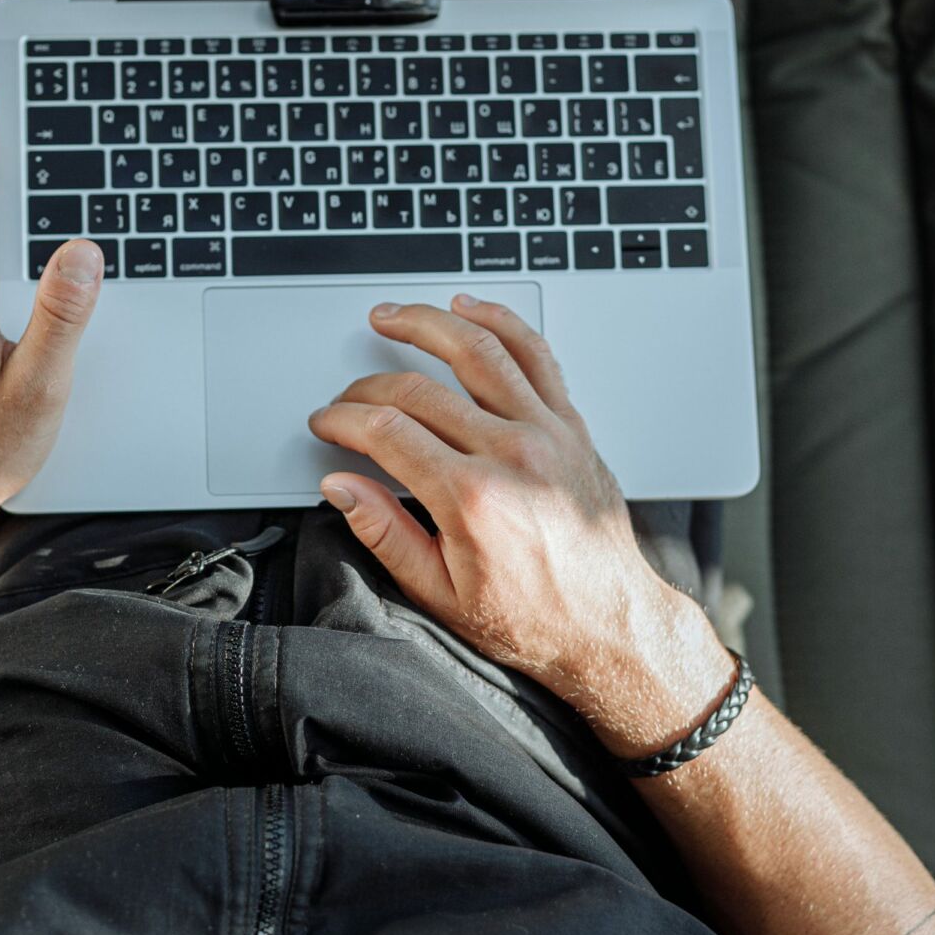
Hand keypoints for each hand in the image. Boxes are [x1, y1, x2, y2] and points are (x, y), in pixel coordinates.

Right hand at [308, 296, 730, 743]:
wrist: (608, 626)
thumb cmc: (532, 619)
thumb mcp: (440, 592)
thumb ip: (384, 532)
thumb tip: (341, 486)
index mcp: (471, 498)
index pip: (387, 432)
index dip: (343, 420)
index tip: (326, 423)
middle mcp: (512, 454)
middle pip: (420, 390)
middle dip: (368, 386)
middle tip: (346, 398)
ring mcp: (547, 432)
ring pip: (479, 350)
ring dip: (428, 323)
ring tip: (392, 316)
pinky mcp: (571, 427)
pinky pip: (536, 356)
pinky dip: (502, 322)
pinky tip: (471, 308)